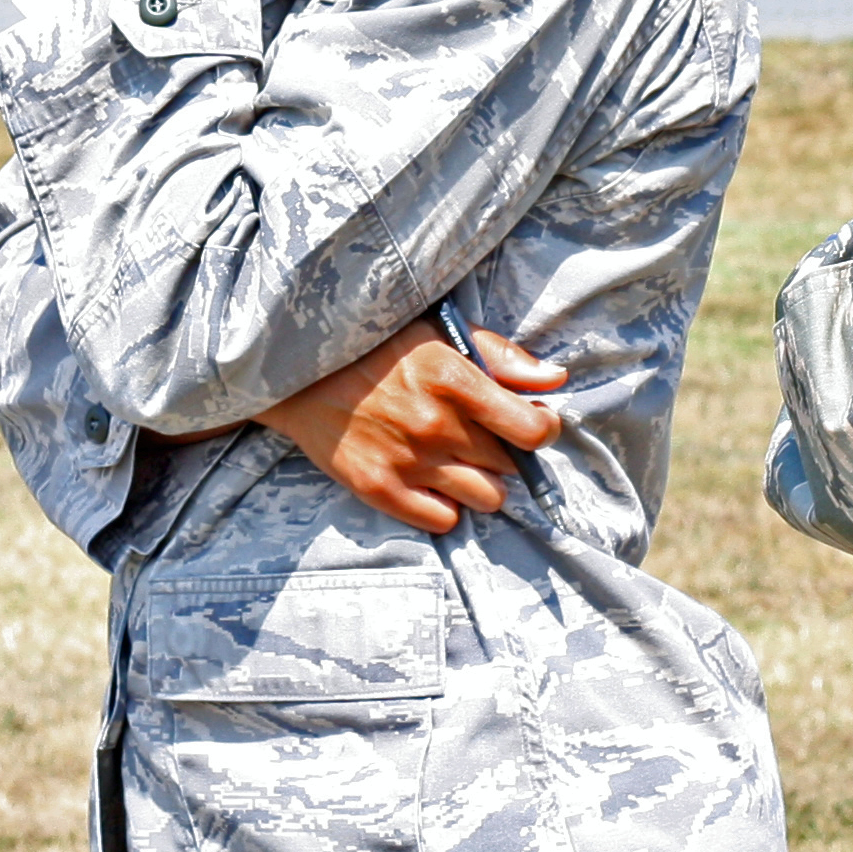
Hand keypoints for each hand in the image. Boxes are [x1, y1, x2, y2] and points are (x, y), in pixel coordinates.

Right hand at [255, 318, 566, 534]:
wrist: (296, 373)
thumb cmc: (374, 346)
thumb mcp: (437, 331)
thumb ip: (500, 355)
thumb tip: (556, 380)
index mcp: (453, 378)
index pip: (533, 430)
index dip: (542, 429)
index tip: (532, 424)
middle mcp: (435, 424)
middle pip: (509, 465)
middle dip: (504, 452)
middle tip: (479, 435)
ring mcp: (407, 461)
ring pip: (486, 498)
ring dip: (481, 482)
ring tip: (458, 461)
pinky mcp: (380, 490)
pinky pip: (444, 520)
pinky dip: (446, 504)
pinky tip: (431, 479)